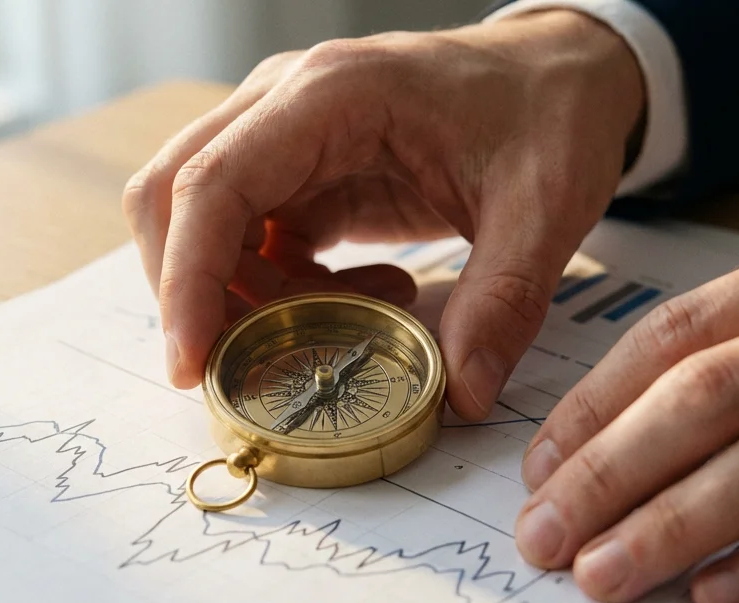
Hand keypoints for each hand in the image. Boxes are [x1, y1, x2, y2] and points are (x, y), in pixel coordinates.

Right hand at [124, 11, 645, 419]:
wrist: (564, 73)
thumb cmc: (551, 113)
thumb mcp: (544, 209)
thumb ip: (504, 301)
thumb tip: (462, 394)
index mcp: (332, 94)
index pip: (214, 184)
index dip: (187, 279)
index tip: (191, 364)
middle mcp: (286, 103)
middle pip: (175, 198)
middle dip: (190, 295)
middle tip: (244, 369)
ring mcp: (285, 135)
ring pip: (203, 224)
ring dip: (244, 297)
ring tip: (344, 320)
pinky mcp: (302, 172)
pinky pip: (250, 240)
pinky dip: (278, 290)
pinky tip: (359, 297)